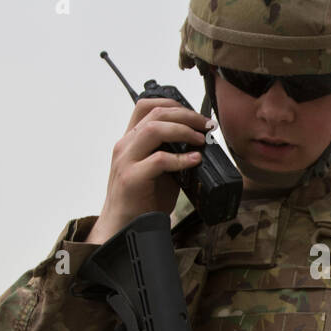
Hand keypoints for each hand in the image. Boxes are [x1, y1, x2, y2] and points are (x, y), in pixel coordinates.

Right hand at [86, 98, 215, 244]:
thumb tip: (198, 142)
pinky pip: (159, 160)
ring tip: (200, 139)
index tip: (195, 115)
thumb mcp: (157, 170)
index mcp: (130, 141)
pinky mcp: (131, 178)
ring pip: (154, 130)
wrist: (124, 226)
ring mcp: (126, 161)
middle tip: (205, 125)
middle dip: (186, 115)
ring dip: (183, 131)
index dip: (173, 104)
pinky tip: (194, 160)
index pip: (146, 106)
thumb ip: (170, 152)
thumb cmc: (142, 200)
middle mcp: (125, 146)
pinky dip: (181, 158)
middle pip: (155, 113)